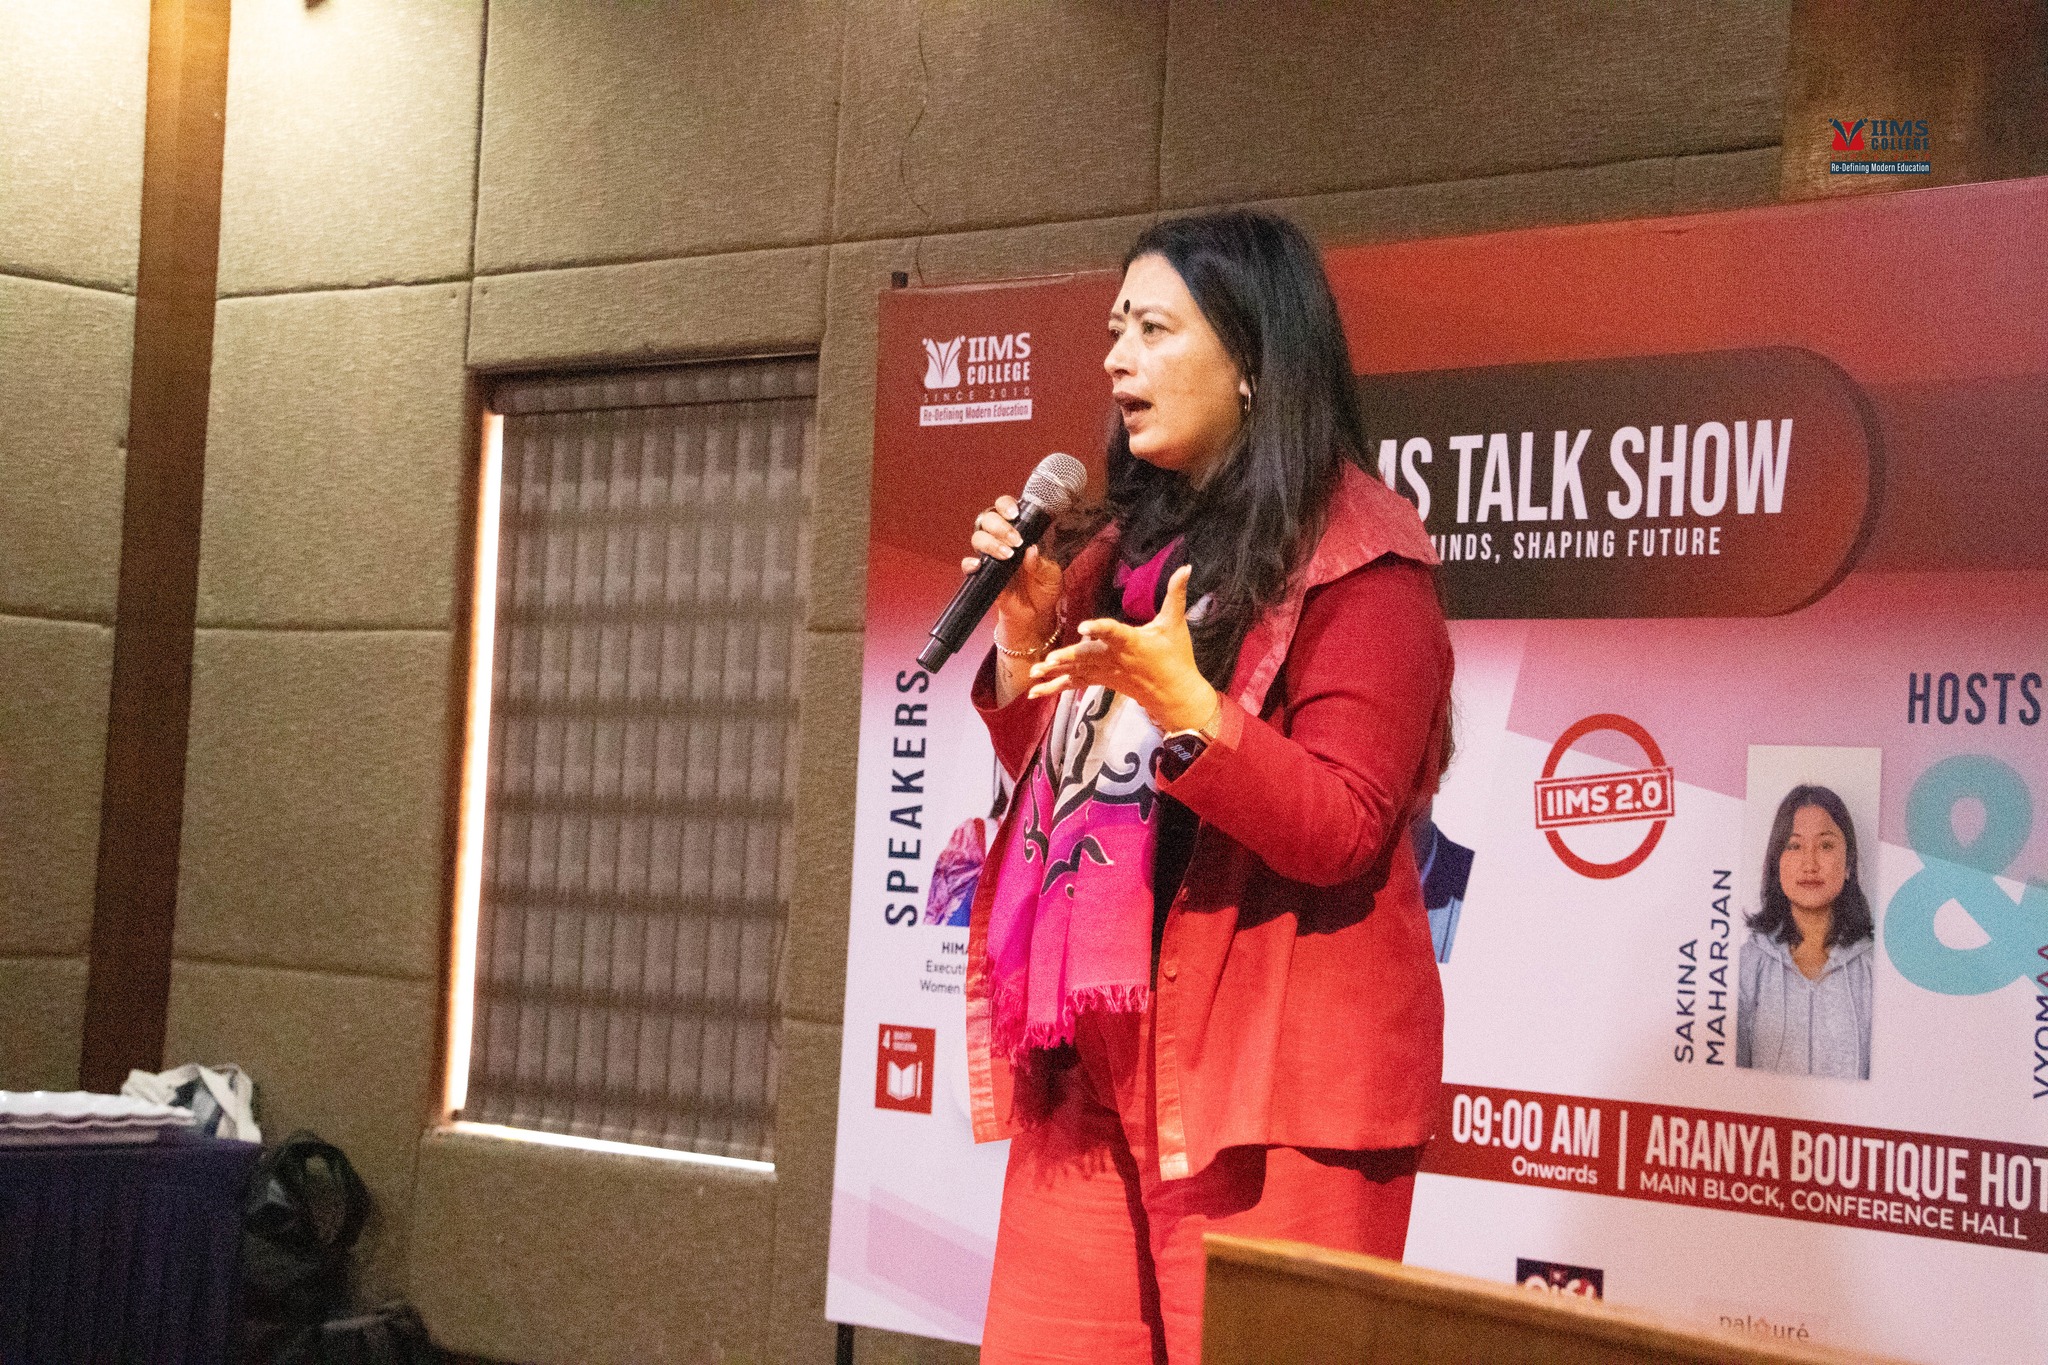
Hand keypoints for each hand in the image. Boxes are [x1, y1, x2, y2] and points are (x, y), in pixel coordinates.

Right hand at [963, 495, 1062, 647]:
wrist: (1035, 614)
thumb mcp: (1052, 575)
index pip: (1005, 509)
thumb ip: (1042, 564)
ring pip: (978, 537)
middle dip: (1000, 527)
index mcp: (1019, 532)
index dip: (1006, 506)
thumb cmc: (1045, 588)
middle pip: (988, 519)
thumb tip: (1032, 551)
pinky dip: (970, 564)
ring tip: (1007, 556)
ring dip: (990, 543)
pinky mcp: (982, 575)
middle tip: (1016, 541)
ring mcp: (990, 556)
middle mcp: (1001, 540)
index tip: (1015, 515)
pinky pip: (968, 565)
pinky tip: (980, 566)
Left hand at [1026, 565, 1218, 732]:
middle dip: (1068, 659)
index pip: (1114, 633)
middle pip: (1088, 657)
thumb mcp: (1175, 624)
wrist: (1174, 695)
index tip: (1083, 625)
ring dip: (1055, 673)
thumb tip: (1187, 566)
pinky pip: (1075, 684)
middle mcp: (1116, 658)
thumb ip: (1176, 594)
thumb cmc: (1176, 657)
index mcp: (1132, 642)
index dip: (1099, 628)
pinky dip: (1054, 687)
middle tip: (1047, 660)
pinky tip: (1033, 691)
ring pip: (1078, 672)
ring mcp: (1107, 672)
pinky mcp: (1101, 681)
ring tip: (1034, 672)